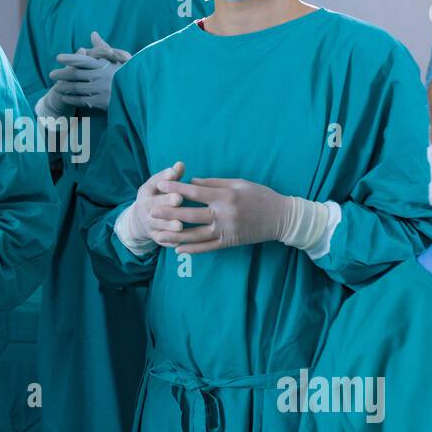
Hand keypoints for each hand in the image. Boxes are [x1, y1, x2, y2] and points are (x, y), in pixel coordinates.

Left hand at [48, 31, 129, 111]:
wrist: (138, 92)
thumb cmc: (126, 72)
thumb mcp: (116, 58)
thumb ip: (102, 47)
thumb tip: (93, 34)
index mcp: (103, 64)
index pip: (83, 59)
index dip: (69, 57)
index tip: (58, 57)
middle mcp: (100, 76)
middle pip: (76, 74)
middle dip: (61, 73)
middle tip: (51, 74)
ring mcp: (100, 90)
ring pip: (77, 88)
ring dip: (64, 87)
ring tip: (56, 85)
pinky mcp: (101, 103)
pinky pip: (82, 100)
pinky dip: (72, 98)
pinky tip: (64, 97)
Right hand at [116, 161, 184, 249]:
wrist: (142, 217)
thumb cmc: (157, 195)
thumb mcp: (160, 184)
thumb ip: (171, 176)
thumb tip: (180, 164)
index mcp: (147, 192)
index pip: (153, 185)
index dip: (164, 183)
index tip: (175, 180)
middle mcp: (145, 208)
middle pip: (155, 206)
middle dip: (166, 203)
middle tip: (178, 200)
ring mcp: (149, 223)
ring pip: (158, 225)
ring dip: (168, 226)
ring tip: (180, 226)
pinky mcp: (154, 236)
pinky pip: (161, 240)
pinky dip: (169, 241)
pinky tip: (180, 241)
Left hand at [149, 177, 292, 252]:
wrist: (281, 218)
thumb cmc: (260, 195)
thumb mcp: (238, 183)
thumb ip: (213, 183)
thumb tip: (190, 182)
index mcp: (226, 196)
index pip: (195, 192)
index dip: (176, 189)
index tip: (161, 185)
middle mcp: (224, 214)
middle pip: (190, 214)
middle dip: (169, 212)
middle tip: (151, 211)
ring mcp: (226, 230)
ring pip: (195, 235)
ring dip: (175, 235)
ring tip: (158, 234)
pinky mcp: (229, 242)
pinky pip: (207, 247)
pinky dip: (191, 249)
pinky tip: (177, 248)